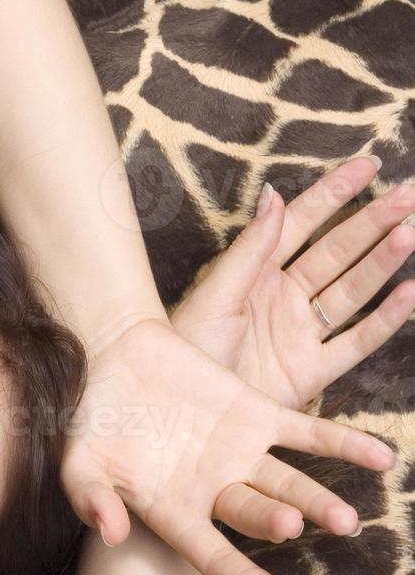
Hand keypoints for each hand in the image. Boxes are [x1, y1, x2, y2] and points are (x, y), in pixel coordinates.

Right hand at [59, 160, 413, 574]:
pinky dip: (344, 445)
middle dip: (276, 523)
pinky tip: (381, 459)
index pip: (210, 552)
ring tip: (345, 520)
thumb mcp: (77, 461)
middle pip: (254, 514)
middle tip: (293, 528)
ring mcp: (239, 451)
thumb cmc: (89, 418)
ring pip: (288, 482)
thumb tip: (112, 534)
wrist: (113, 357)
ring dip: (317, 499)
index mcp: (172, 508)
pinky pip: (308, 433)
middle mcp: (213, 487)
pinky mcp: (257, 413)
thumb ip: (90, 498)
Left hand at [171, 157, 414, 410]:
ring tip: (411, 233)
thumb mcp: (215, 294)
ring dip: (383, 261)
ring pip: (353, 289)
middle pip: (337, 252)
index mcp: (255, 273)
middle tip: (410, 195)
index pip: (302, 224)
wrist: (183, 409)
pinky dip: (386, 320)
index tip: (368, 166)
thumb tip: (274, 194)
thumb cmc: (184, 350)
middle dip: (373, 222)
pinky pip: (357, 342)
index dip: (333, 195)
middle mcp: (283, 297)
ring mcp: (300, 333)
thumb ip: (249, 249)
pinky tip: (410, 293)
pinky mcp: (312, 370)